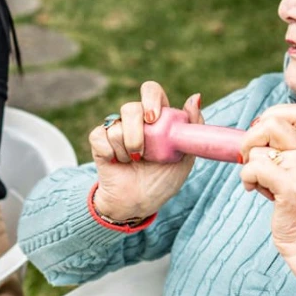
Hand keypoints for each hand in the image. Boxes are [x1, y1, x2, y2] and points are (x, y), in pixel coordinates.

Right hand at [89, 82, 202, 222]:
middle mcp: (135, 120)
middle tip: (141, 150)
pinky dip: (111, 154)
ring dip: (127, 151)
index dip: (150, 98)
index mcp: (156, 118)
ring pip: (115, 126)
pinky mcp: (99, 140)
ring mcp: (116, 129)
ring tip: (134, 162)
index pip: (151, 91)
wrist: (139, 204)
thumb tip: (196, 96)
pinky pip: (100, 137)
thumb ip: (191, 127)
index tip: (153, 119)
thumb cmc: (162, 180)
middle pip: (130, 107)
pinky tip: (118, 162)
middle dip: (136, 130)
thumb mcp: (184, 157)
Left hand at [238, 104, 295, 293]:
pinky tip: (255, 190)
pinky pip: (253, 168)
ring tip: (260, 182)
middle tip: (250, 158)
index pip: (295, 110)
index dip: (270, 117)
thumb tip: (254, 128)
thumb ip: (285, 146)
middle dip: (251, 139)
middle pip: (271, 122)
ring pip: (258, 150)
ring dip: (249, 166)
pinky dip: (246, 179)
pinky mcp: (291, 186)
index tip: (262, 137)